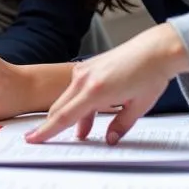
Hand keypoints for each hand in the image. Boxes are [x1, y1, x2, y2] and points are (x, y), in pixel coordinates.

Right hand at [25, 24, 188, 144]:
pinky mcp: (88, 66)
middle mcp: (85, 79)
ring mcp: (84, 70)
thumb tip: (110, 139)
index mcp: (96, 91)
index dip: (47, 131)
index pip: (65, 117)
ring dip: (70, 116)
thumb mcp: (139, 107)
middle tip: (46, 139)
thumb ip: (121, 125)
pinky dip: (77, 104)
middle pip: (59, 108)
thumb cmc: (151, 74)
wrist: (155, 49)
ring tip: (83, 133)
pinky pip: (75, 89)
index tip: (33, 139)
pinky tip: (89, 115)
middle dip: (53, 125)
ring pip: (67, 99)